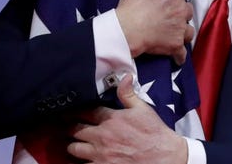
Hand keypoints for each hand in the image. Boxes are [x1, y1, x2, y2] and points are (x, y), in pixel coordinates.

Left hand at [68, 75, 187, 163]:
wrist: (163, 156)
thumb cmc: (154, 133)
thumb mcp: (143, 109)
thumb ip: (129, 94)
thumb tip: (124, 77)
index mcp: (111, 119)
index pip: (85, 112)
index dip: (76, 111)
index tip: (70, 111)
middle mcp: (101, 136)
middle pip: (74, 130)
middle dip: (70, 127)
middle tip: (68, 126)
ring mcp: (99, 154)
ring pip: (73, 148)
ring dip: (73, 145)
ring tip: (75, 143)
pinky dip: (80, 161)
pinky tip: (82, 159)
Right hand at [116, 0, 193, 64]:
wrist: (126, 29)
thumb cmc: (131, 4)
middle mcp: (182, 9)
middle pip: (186, 10)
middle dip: (178, 13)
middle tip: (165, 16)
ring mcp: (180, 28)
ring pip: (188, 30)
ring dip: (182, 31)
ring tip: (173, 34)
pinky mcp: (176, 45)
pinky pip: (182, 52)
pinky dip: (179, 55)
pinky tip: (176, 56)